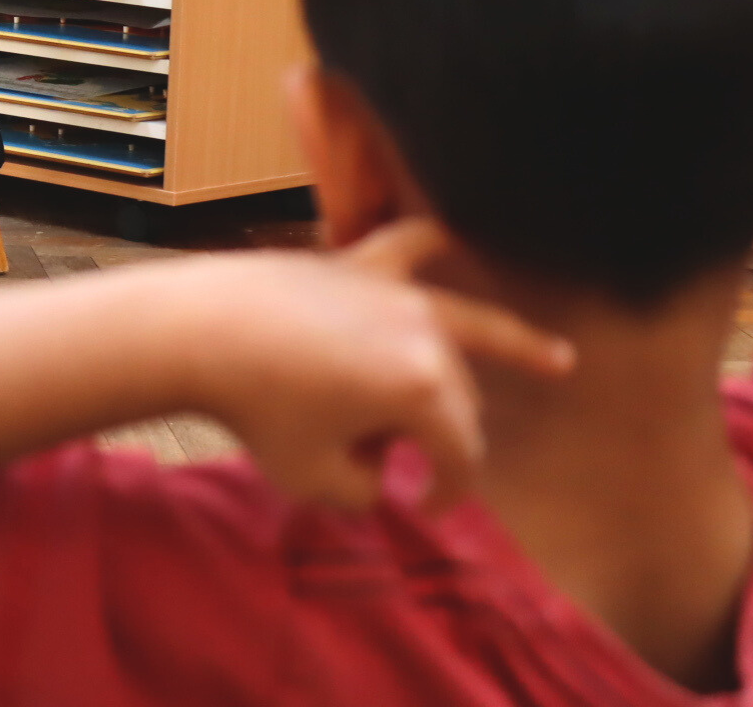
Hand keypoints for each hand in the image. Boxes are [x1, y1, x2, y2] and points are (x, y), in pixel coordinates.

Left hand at [197, 221, 573, 513]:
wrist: (197, 331)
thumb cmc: (256, 411)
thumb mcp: (314, 481)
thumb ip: (365, 490)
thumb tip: (379, 471)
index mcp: (424, 391)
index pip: (461, 454)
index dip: (447, 492)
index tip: (417, 510)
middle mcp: (426, 332)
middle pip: (458, 400)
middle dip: (440, 439)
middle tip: (407, 466)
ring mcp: (396, 290)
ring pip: (462, 329)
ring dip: (506, 350)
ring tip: (555, 361)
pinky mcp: (357, 262)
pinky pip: (412, 244)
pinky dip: (439, 247)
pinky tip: (458, 242)